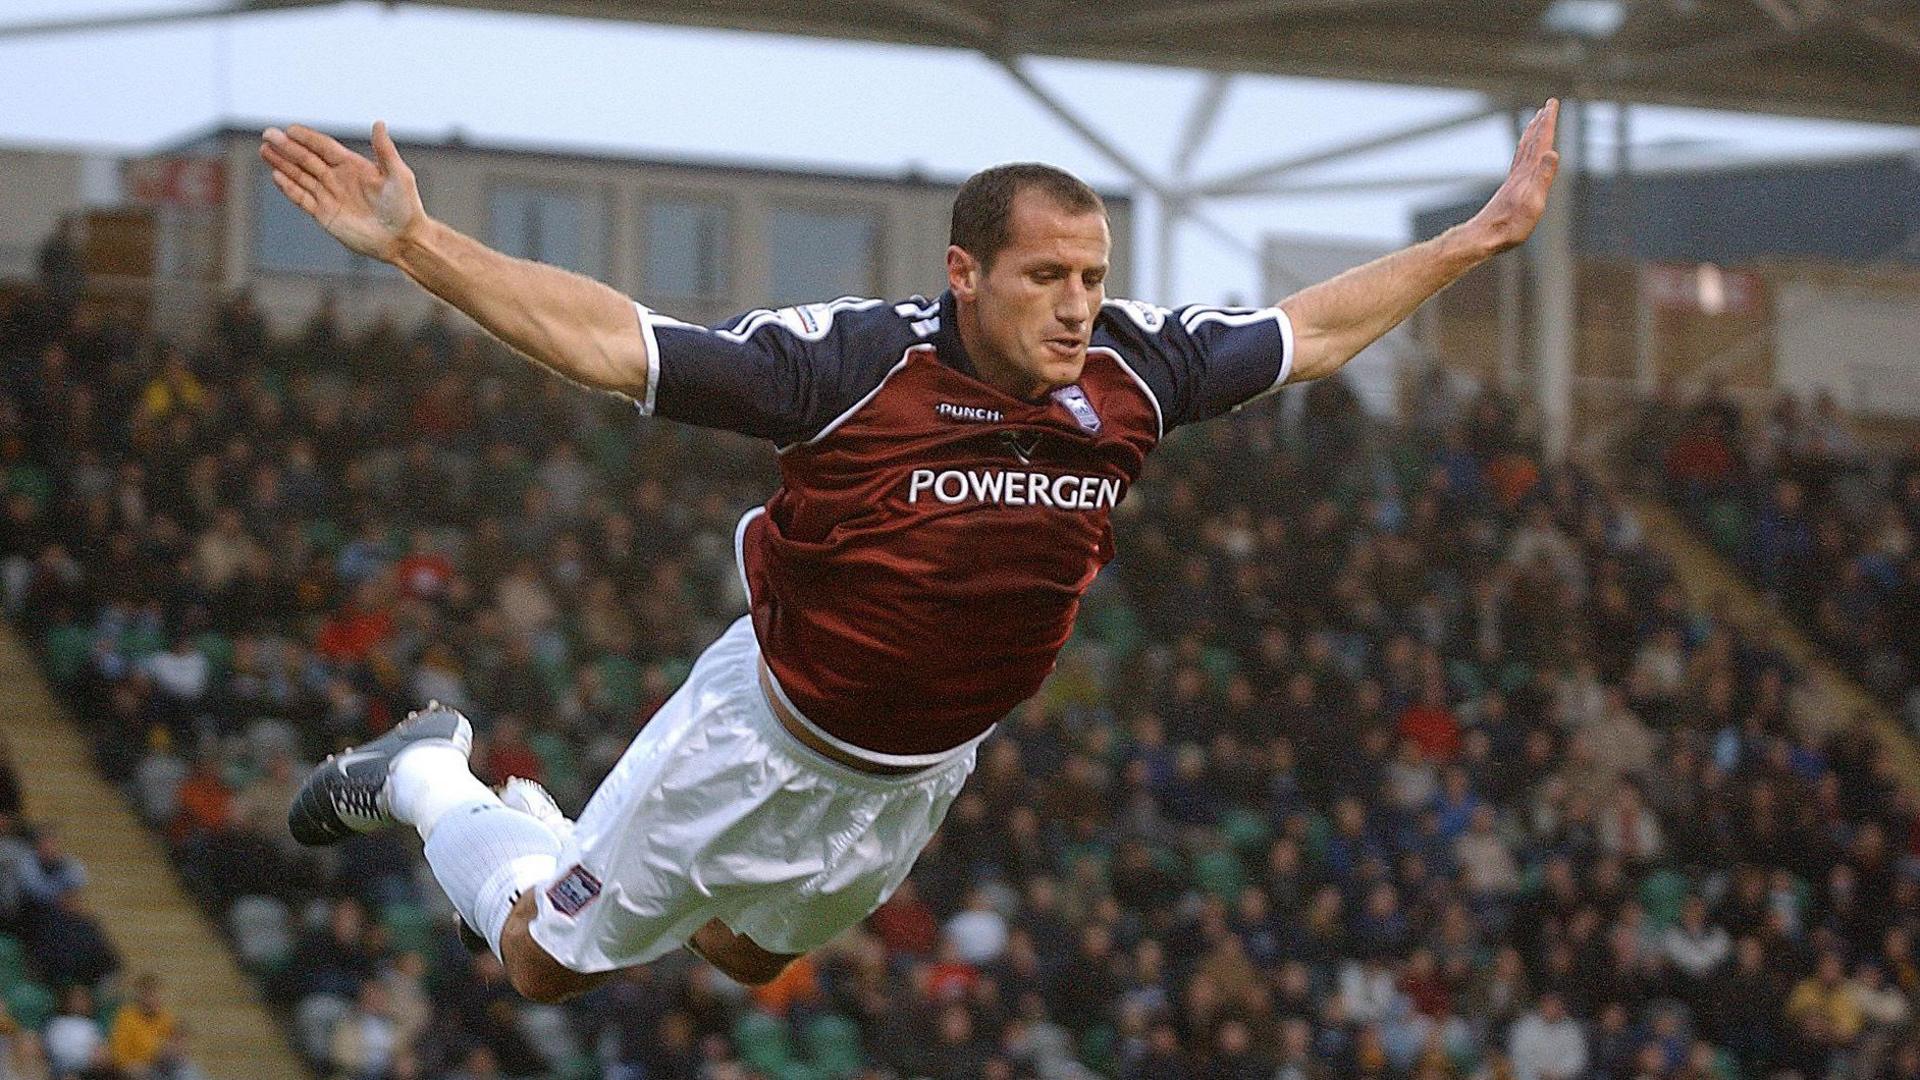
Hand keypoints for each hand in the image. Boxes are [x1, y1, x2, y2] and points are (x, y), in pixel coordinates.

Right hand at [260, 122, 423, 262]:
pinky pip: (302, 198)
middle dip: (287, 147)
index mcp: (354, 166)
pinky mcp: (325, 214)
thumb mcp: (398, 175)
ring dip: (282, 164)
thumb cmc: (405, 207)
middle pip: (307, 159)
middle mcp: (338, 178)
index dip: (307, 138)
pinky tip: (275, 176)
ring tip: (264, 150)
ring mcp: (330, 196)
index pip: (325, 147)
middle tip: (268, 134)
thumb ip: (385, 151)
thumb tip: (379, 123)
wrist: (403, 239)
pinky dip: (289, 188)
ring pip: (301, 176)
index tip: (290, 129)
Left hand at [1468, 99, 1560, 253]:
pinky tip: (1525, 154)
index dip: (1548, 122)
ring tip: (1536, 122)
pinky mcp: (1510, 189)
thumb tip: (1552, 151)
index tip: (1552, 103)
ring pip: (1524, 150)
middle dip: (1542, 122)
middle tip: (1548, 105)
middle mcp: (1520, 173)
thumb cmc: (1511, 225)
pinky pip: (1520, 162)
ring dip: (1532, 134)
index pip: (1541, 142)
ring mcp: (1514, 180)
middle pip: (1532, 141)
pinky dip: (1524, 151)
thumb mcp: (1534, 203)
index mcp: (1528, 174)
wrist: (1484, 237)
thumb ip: (1543, 177)